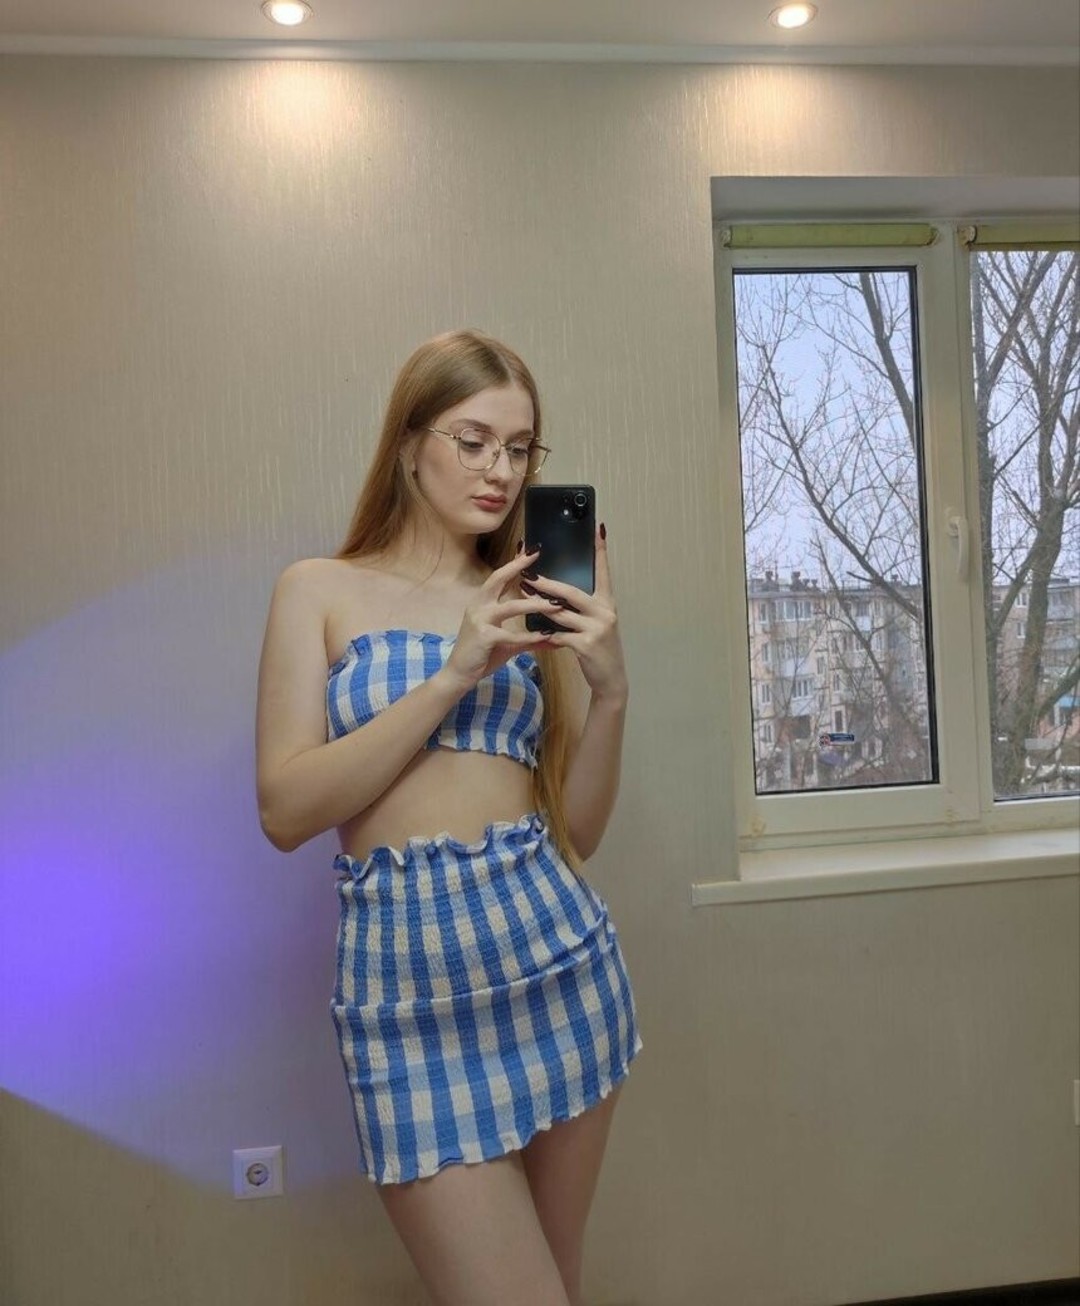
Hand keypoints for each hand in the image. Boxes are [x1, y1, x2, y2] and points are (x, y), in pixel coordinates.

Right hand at [441, 548, 559, 692]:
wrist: (459, 674)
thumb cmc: (482, 655)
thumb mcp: (508, 643)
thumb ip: (529, 638)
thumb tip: (553, 638)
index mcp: (482, 602)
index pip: (499, 577)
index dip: (514, 563)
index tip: (530, 549)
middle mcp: (479, 605)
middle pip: (498, 579)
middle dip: (518, 566)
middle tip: (535, 555)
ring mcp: (480, 619)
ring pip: (511, 607)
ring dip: (535, 605)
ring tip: (556, 605)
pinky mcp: (484, 636)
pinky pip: (511, 635)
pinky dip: (530, 637)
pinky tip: (546, 637)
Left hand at [522, 526, 626, 702]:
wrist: (611, 679)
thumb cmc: (600, 649)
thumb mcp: (596, 624)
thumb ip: (582, 609)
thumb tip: (557, 593)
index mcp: (607, 603)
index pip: (603, 572)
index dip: (600, 551)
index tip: (598, 529)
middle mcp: (604, 612)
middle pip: (571, 592)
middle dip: (547, 583)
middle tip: (528, 573)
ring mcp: (596, 628)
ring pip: (561, 612)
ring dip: (539, 605)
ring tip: (522, 596)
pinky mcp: (586, 644)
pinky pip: (559, 635)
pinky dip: (546, 634)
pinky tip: (535, 633)